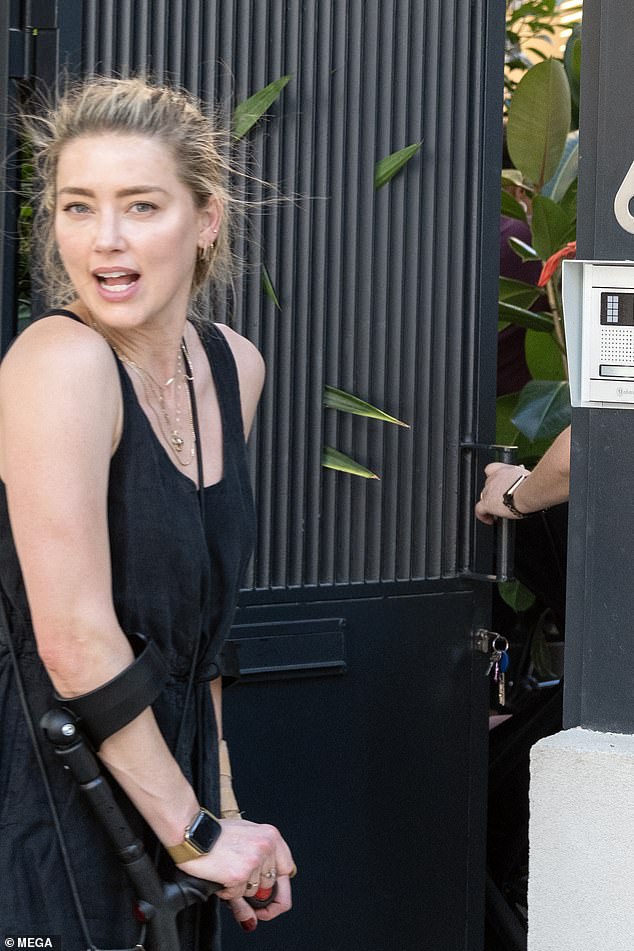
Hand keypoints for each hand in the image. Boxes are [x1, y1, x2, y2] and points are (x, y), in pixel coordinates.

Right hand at [175, 817, 293, 929]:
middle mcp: (266, 846)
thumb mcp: (243, 842)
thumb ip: (258, 869)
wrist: (192, 832)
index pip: (287, 870)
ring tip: (226, 869)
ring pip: (252, 892)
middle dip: (253, 890)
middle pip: (268, 886)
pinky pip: (236, 896)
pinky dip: (226, 891)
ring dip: (238, 889)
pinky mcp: (239, 874)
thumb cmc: (215, 833)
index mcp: (271, 836)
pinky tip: (220, 874)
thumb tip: (253, 917)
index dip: (278, 890)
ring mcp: (254, 861)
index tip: (269, 901)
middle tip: (238, 880)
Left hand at [475, 462, 527, 524]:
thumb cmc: (533, 485)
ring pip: (484, 497)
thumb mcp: (527, 476)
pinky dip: (483, 516)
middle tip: (503, 501)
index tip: (499, 484)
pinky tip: (490, 520)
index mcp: (504, 470)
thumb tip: (526, 479)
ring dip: (490, 504)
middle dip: (494, 493)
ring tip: (499, 511)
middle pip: (488, 485)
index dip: (494, 477)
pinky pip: (479, 511)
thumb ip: (521, 478)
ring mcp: (489, 490)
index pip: (491, 469)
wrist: (529, 491)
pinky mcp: (487, 503)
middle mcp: (494, 478)